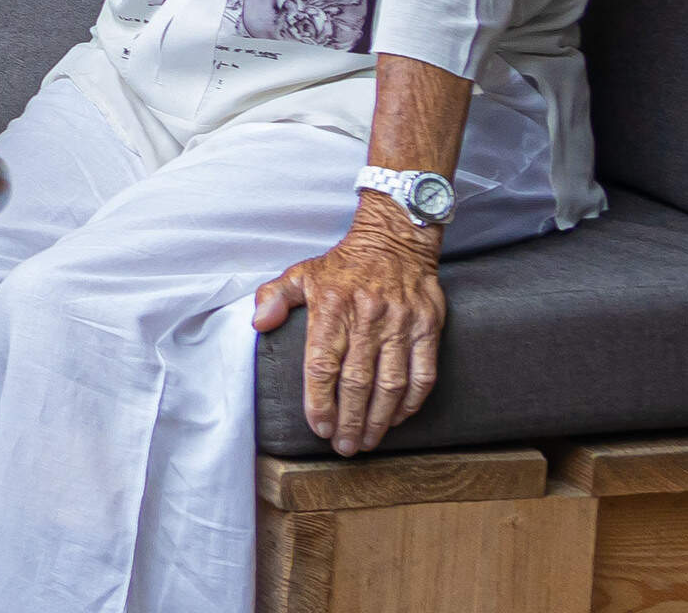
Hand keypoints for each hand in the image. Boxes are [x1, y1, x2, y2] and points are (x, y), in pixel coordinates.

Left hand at [252, 202, 444, 455]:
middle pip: (357, 381)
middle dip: (349, 420)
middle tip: (344, 446)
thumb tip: (258, 323)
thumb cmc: (343, 265)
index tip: (319, 427)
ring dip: (378, 419)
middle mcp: (367, 316)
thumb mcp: (301, 273)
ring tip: (367, 441)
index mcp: (331, 306)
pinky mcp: (428, 326)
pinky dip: (411, 402)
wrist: (395, 240)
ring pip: (391, 383)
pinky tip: (397, 419)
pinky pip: (423, 373)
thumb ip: (274, 297)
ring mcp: (401, 323)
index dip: (319, 400)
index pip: (322, 363)